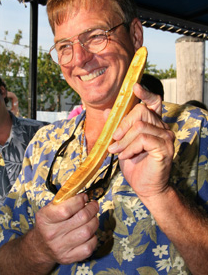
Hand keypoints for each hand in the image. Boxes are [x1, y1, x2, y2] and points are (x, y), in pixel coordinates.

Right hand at [32, 194, 98, 264]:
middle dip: (92, 208)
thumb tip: (74, 181)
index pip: (66, 209)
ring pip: (87, 231)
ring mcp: (60, 248)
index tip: (84, 197)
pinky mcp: (69, 258)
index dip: (80, 200)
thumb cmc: (49, 222)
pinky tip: (89, 232)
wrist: (40, 247)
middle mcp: (51, 234)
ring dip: (95, 221)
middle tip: (93, 204)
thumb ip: (63, 195)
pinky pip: (89, 246)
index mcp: (44, 218)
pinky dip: (93, 237)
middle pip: (81, 219)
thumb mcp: (50, 207)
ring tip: (92, 216)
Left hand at [108, 83, 174, 197]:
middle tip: (113, 140)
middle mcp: (162, 127)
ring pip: (139, 126)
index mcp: (153, 124)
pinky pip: (143, 139)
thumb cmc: (134, 165)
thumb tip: (108, 110)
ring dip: (123, 140)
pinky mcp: (165, 147)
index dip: (145, 93)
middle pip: (140, 112)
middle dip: (122, 126)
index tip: (134, 87)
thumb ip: (116, 127)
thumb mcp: (121, 143)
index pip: (153, 102)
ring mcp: (166, 137)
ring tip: (117, 152)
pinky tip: (125, 156)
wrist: (145, 187)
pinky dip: (129, 148)